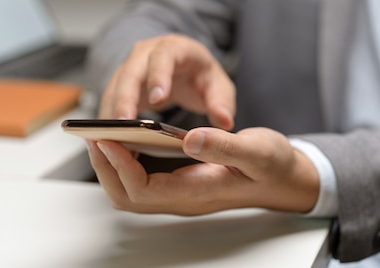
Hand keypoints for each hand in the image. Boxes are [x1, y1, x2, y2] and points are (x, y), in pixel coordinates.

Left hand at [86, 127, 319, 215]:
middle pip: (128, 197)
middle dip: (105, 169)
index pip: (143, 189)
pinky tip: (125, 142)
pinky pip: (142, 182)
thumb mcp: (255, 150)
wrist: (285, 179)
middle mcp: (183, 198)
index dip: (119, 166)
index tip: (106, 138)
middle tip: (93, 136)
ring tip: (102, 137)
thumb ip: (223, 146)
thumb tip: (190, 138)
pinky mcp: (181, 185)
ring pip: (131, 192)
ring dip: (112, 167)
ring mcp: (180, 194)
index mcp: (197, 191)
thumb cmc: (272, 166)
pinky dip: (126, 164)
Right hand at [98, 34, 235, 129]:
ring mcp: (129, 69)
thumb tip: (224, 122)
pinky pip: (108, 102)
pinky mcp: (119, 86)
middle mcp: (146, 54)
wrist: (184, 69)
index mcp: (174, 48)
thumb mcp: (218, 86)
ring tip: (111, 139)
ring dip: (111, 113)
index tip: (158, 99)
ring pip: (114, 88)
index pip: (164, 57)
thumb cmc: (200, 77)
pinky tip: (109, 143)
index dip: (159, 76)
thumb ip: (222, 102)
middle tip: (124, 123)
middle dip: (126, 98)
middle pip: (131, 72)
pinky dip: (108, 122)